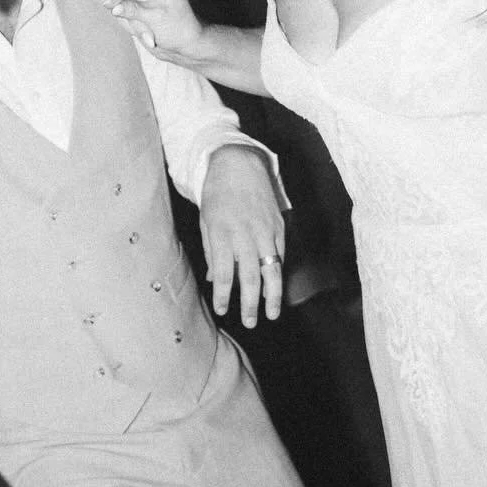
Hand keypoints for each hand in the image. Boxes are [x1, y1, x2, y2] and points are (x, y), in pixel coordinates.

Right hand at [107, 0, 206, 62]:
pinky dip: (133, 28)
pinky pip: (124, 15)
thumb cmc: (178, 29)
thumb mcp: (156, 18)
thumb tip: (112, 7)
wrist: (184, 47)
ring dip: (132, 21)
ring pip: (122, 2)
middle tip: (112, 8)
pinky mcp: (135, 10)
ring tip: (150, 37)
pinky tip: (149, 38)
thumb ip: (133, 10)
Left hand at [197, 145, 286, 327]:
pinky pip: (280, 255)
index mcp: (222, 234)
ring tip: (271, 314)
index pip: (224, 273)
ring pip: (272, 269)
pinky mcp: (279, 226)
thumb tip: (215, 279)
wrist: (239, 165)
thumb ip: (212, 252)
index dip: (224, 295)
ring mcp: (265, 230)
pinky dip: (277, 273)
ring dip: (273, 295)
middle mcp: (245, 235)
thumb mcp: (206, 222)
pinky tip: (276, 288)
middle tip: (250, 322)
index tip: (222, 310)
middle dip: (250, 303)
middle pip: (251, 277)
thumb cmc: (217, 195)